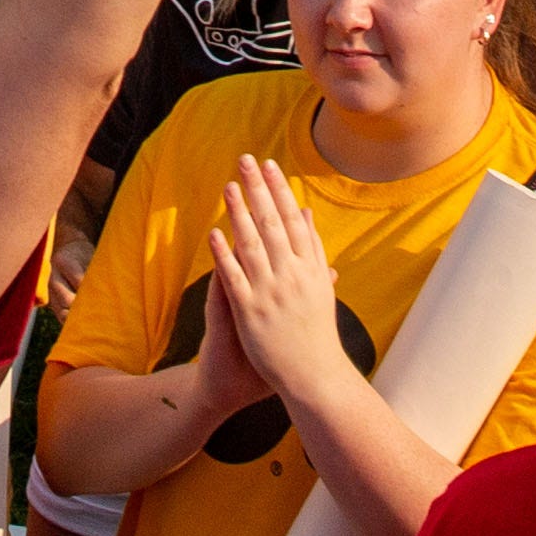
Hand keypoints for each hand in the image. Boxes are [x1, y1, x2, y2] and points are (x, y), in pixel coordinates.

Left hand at [207, 163, 353, 408]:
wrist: (313, 375)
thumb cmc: (317, 330)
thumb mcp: (320, 285)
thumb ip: (313, 248)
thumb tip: (306, 211)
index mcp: (310, 268)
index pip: (294, 220)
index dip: (280, 190)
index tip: (268, 165)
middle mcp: (293, 276)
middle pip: (273, 224)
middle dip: (258, 190)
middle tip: (245, 160)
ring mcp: (271, 294)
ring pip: (253, 245)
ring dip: (239, 213)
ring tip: (228, 187)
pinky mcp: (251, 313)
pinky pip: (235, 278)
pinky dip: (225, 255)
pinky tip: (214, 234)